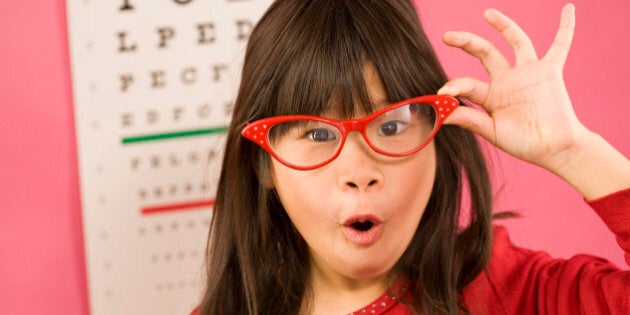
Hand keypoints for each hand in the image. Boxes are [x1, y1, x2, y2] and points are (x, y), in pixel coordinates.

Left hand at [439, 3, 629, 198]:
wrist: (554, 149)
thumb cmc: (523, 143)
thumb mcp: (492, 131)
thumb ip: (470, 119)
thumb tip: (441, 114)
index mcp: (489, 96)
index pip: (467, 84)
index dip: (454, 86)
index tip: (442, 92)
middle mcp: (506, 80)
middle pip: (484, 53)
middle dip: (466, 42)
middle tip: (448, 36)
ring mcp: (528, 73)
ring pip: (515, 42)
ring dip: (504, 25)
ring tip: (488, 13)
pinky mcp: (550, 71)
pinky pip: (560, 46)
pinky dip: (566, 28)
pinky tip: (568, 9)